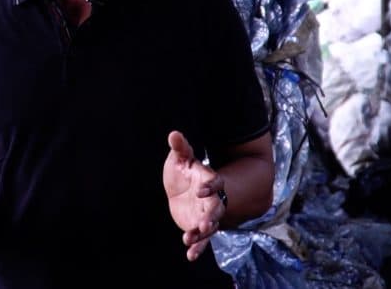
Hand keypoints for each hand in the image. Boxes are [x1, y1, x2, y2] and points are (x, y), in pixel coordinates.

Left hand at [163, 131, 225, 261]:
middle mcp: (211, 199)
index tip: (201, 190)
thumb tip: (173, 134)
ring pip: (209, 226)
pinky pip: (201, 239)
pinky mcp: (199, 226)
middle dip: (211, 217)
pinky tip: (190, 255)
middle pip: (216, 209)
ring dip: (202, 234)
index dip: (210, 186)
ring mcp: (206, 214)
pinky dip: (197, 247)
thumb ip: (180, 148)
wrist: (182, 189)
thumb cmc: (183, 170)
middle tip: (205, 225)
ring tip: (191, 240)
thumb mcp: (179, 158)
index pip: (215, 182)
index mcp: (208, 180)